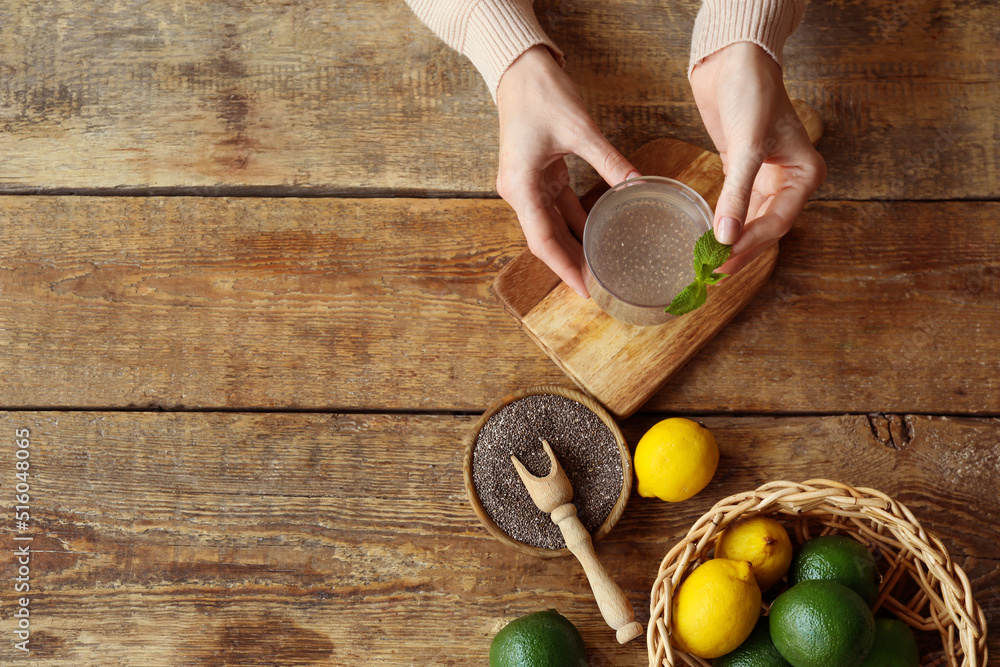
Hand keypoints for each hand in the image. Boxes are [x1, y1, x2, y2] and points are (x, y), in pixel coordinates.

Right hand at [495, 45, 638, 296]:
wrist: (519, 69)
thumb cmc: (541, 95)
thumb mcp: (580, 130)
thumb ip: (609, 161)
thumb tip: (638, 186)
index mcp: (521, 186)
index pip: (543, 240)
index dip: (564, 269)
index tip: (585, 290)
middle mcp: (519, 191)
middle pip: (546, 238)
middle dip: (571, 264)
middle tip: (598, 287)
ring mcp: (527, 184)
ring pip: (552, 225)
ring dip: (574, 246)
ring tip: (599, 266)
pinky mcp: (537, 175)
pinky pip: (557, 207)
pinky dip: (575, 222)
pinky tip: (596, 234)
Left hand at [690, 42, 825, 273]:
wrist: (734, 60)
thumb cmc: (752, 93)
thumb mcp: (747, 145)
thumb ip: (737, 193)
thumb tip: (725, 236)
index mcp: (805, 174)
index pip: (778, 222)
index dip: (751, 244)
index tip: (724, 261)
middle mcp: (790, 180)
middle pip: (765, 227)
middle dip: (740, 249)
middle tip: (713, 272)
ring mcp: (766, 178)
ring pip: (751, 221)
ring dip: (731, 240)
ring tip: (708, 262)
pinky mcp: (742, 172)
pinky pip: (735, 207)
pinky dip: (723, 222)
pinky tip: (707, 237)